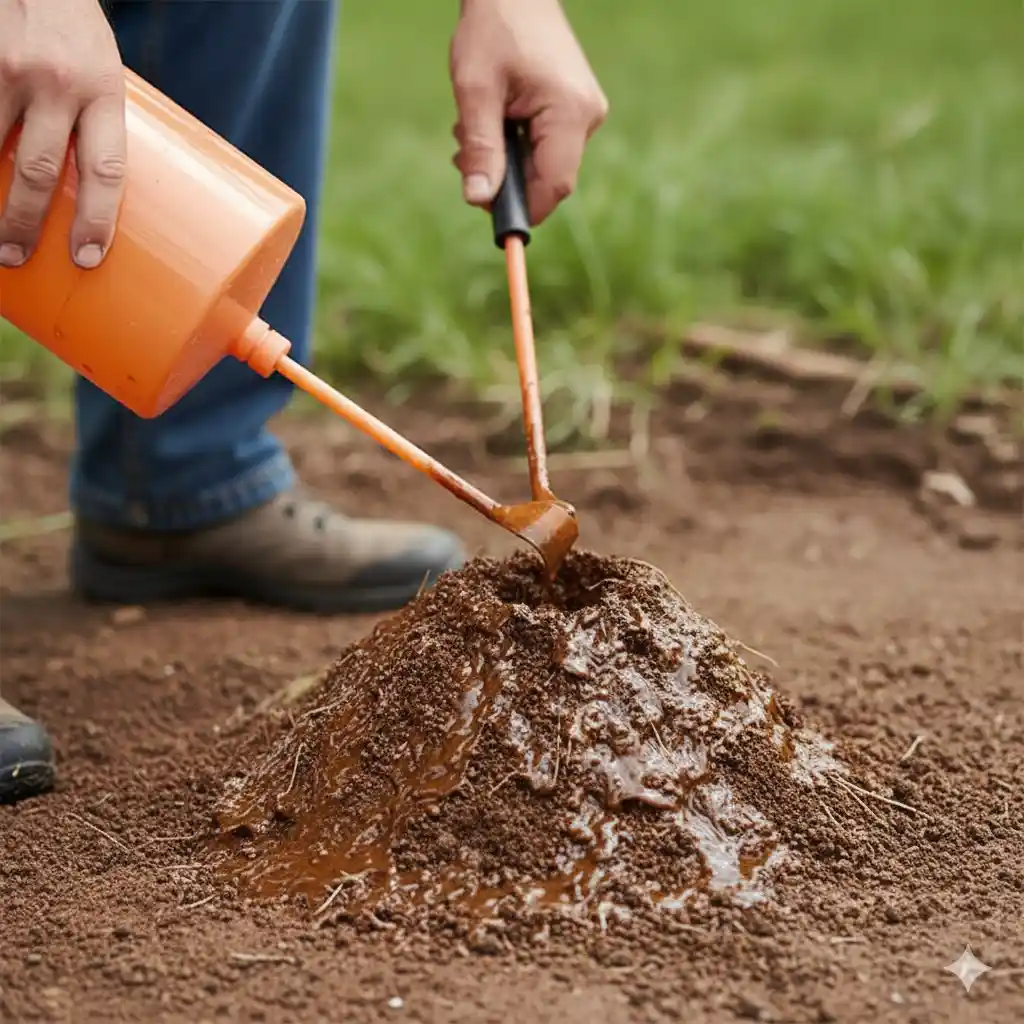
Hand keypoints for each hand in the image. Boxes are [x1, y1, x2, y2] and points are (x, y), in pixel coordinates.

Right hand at [0, 0, 125, 268]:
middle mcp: (55, 81)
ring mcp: (6, 67)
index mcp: (103, 89)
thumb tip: (80, 190)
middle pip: (39, 170)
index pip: (105, 169)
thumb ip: (91, 120)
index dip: (96, 220)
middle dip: (24, 222)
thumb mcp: (99, 69)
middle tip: (13, 257)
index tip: (85, 259)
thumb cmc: (71, 28)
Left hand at [450, 0, 607, 225]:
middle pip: (548, 179)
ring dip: (504, 160)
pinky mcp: (576, 111)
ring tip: (471, 129)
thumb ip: (480, 149)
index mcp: (569, 111)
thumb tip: (478, 201)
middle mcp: (587, 117)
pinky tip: (492, 122)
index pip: (553, 186)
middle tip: (463, 156)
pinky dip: (514, 145)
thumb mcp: (475, 90)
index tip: (485, 210)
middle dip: (504, 179)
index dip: (522, 208)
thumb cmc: (493, 28)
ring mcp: (586, 114)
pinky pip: (547, 148)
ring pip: (544, 165)